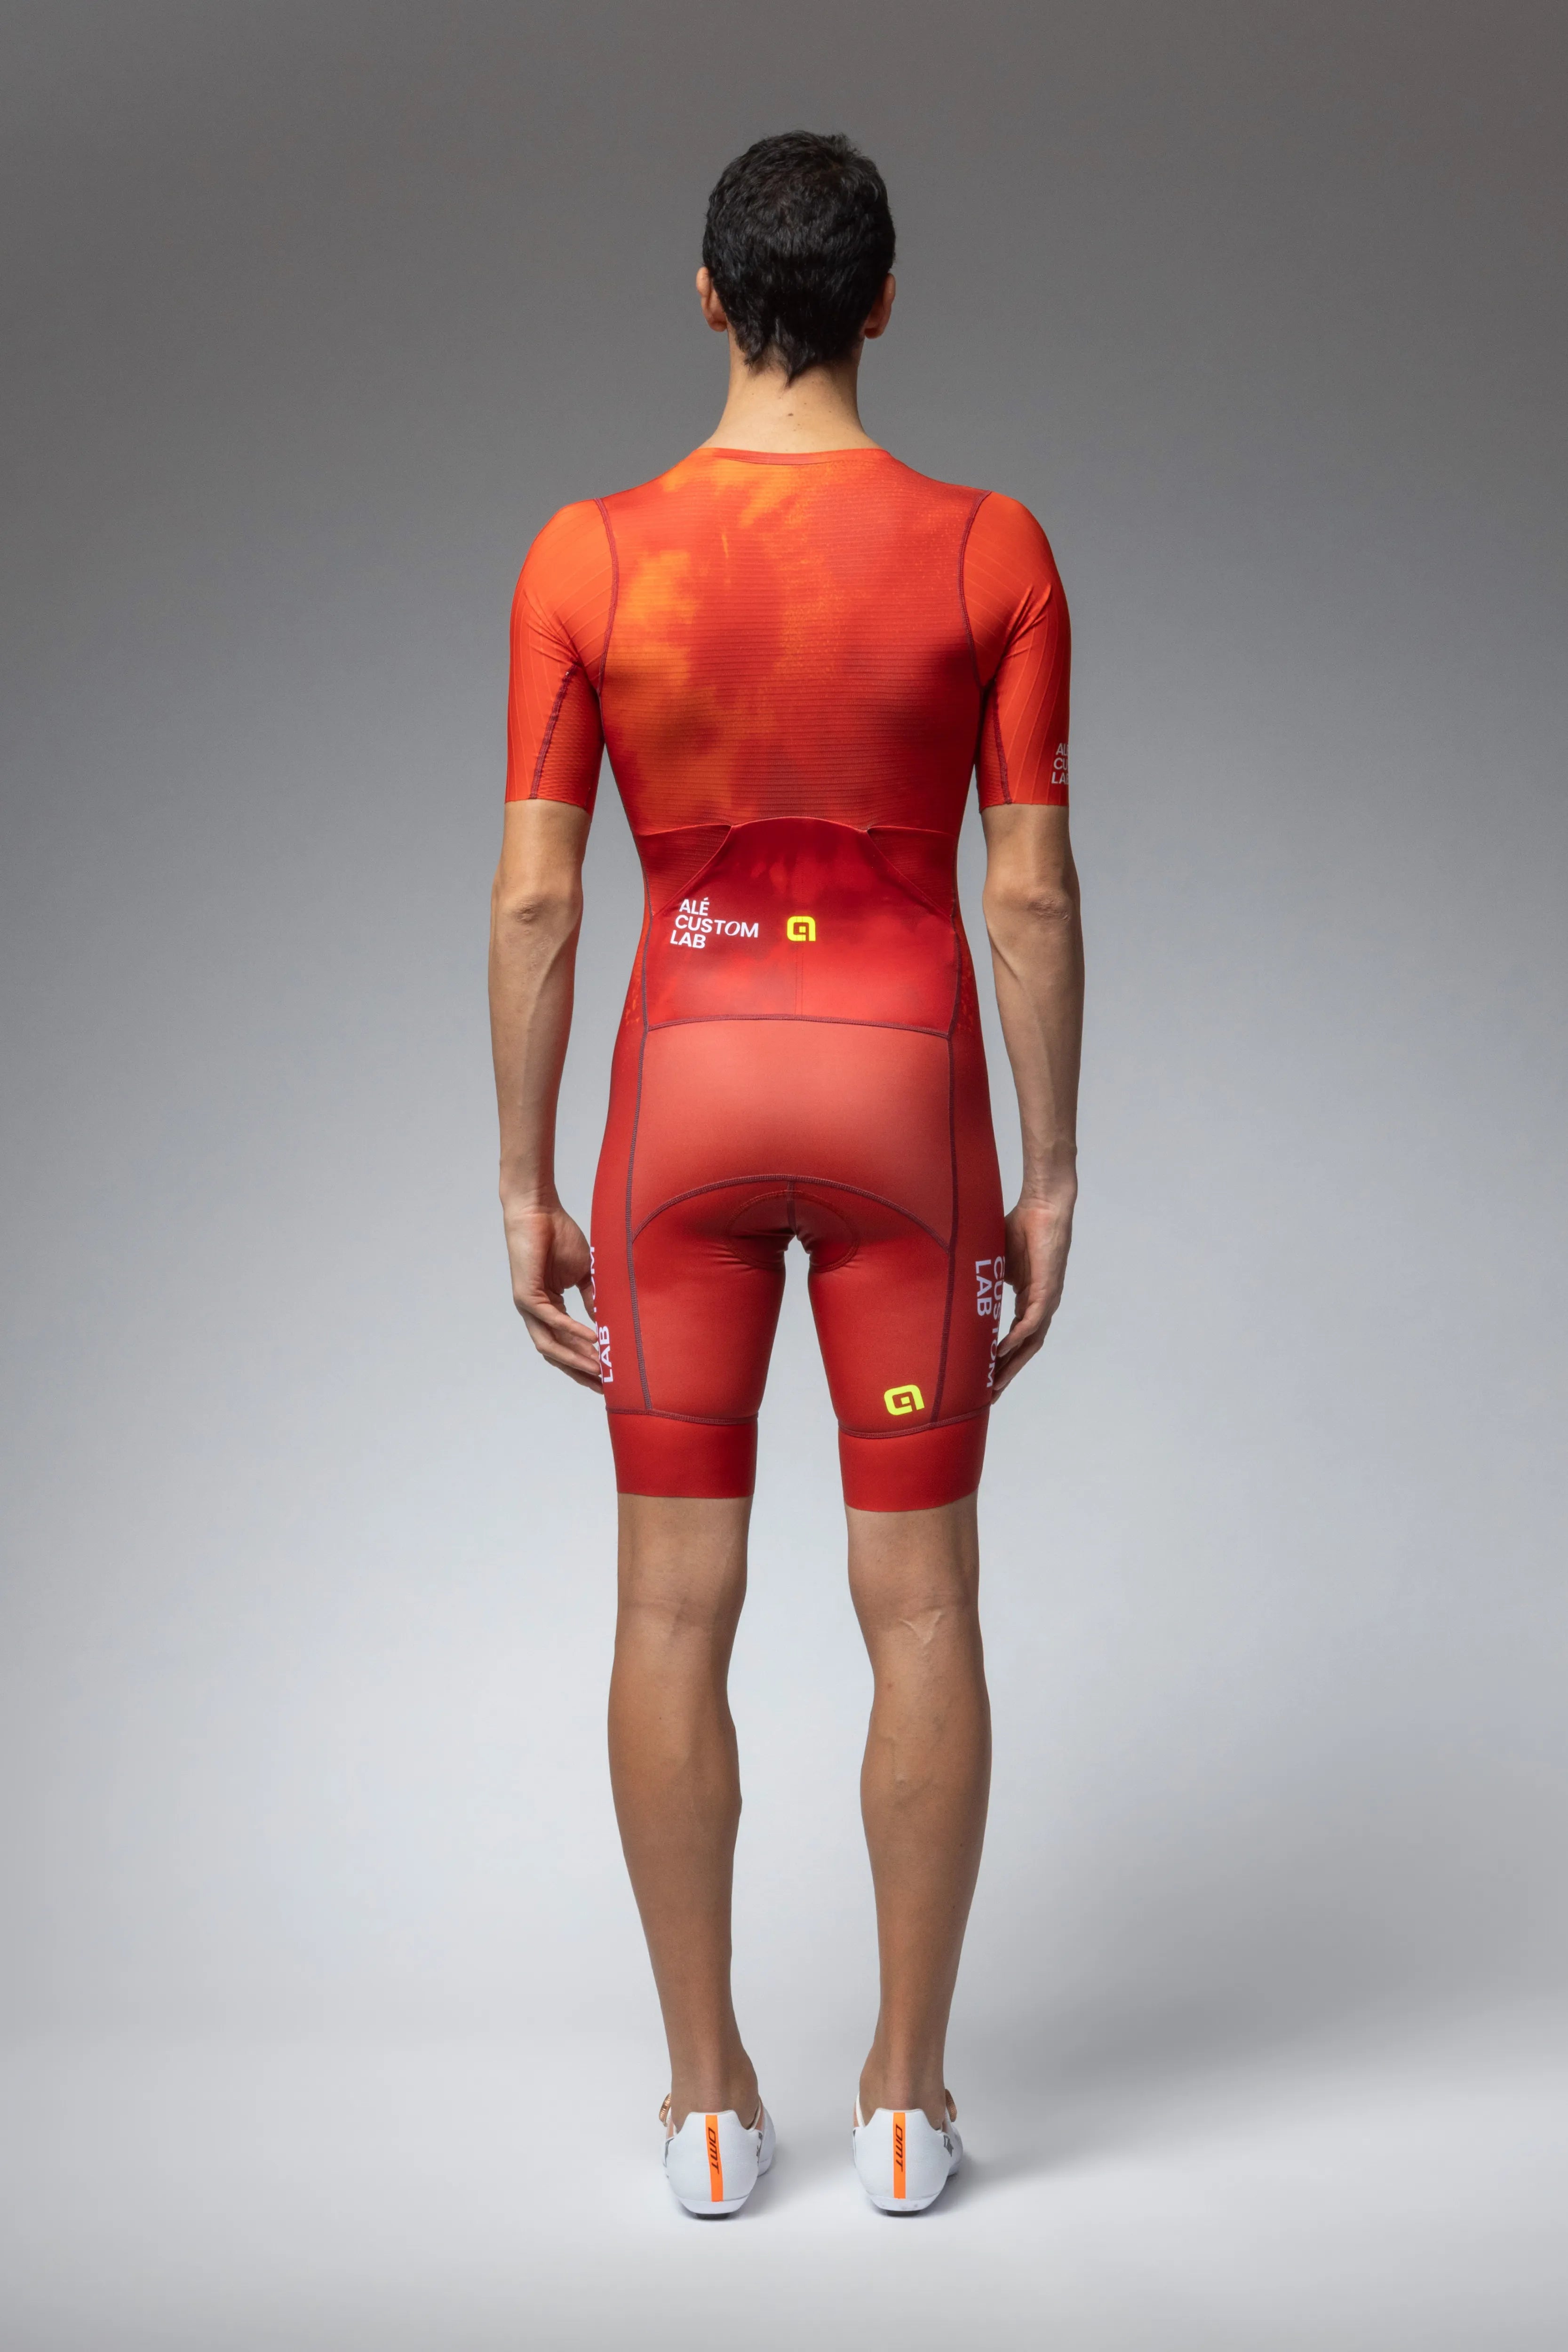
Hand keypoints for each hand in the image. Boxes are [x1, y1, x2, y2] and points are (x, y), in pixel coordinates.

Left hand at [501, 1197, 601, 1390]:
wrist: (538, 1210)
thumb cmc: (559, 1236)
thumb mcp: (583, 1273)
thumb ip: (592, 1297)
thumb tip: (605, 1321)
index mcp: (548, 1309)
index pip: (567, 1345)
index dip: (586, 1363)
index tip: (607, 1378)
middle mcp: (535, 1313)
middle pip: (558, 1354)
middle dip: (582, 1371)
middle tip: (606, 1387)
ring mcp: (528, 1307)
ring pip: (552, 1345)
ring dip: (577, 1359)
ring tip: (601, 1369)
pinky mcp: (526, 1296)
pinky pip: (552, 1322)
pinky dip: (573, 1333)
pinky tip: (593, 1340)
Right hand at [992, 1185, 1075, 1396]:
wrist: (1043, 1206)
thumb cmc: (1020, 1227)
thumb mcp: (994, 1261)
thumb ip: (982, 1279)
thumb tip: (954, 1286)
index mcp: (1029, 1301)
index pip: (1016, 1339)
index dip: (1002, 1361)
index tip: (985, 1379)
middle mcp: (1040, 1306)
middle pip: (1025, 1350)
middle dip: (1007, 1374)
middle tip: (989, 1396)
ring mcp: (1046, 1301)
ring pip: (1030, 1343)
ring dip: (1012, 1365)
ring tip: (994, 1384)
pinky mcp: (1047, 1291)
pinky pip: (1031, 1323)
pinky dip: (1016, 1339)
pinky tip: (999, 1352)